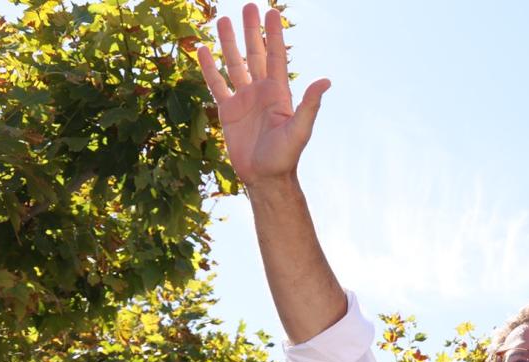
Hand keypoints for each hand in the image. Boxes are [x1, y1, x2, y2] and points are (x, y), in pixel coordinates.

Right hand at [197, 3, 330, 186]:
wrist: (264, 177)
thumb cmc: (285, 156)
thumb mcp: (300, 130)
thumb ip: (310, 104)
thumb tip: (326, 81)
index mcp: (279, 93)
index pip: (275, 56)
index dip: (273, 35)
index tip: (271, 13)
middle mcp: (261, 91)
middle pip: (255, 53)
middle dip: (251, 30)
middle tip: (248, 6)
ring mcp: (243, 99)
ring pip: (234, 64)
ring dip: (228, 43)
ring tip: (222, 19)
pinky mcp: (227, 111)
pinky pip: (216, 84)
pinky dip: (208, 68)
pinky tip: (202, 50)